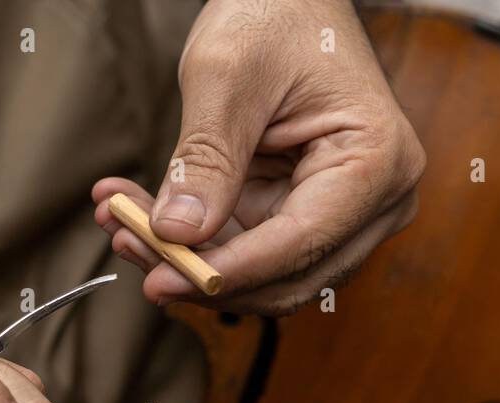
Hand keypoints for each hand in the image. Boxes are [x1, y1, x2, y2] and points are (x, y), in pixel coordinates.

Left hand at [93, 0, 424, 316]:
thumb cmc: (274, 15)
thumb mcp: (226, 76)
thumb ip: (205, 159)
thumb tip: (176, 235)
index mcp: (378, 161)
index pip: (301, 243)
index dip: (227, 272)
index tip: (161, 279)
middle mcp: (377, 201)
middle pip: (286, 275)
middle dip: (202, 272)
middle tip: (128, 246)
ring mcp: (345, 215)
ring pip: (263, 274)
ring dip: (189, 261)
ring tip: (121, 224)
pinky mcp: (308, 217)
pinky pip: (249, 251)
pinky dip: (195, 243)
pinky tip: (141, 219)